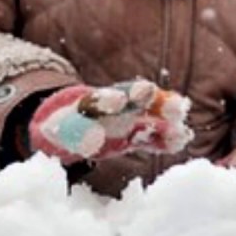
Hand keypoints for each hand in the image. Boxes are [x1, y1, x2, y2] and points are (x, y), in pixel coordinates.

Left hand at [28, 79, 192, 162]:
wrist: (70, 127)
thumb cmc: (60, 129)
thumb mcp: (54, 131)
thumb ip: (64, 133)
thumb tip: (76, 138)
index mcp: (88, 104)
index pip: (98, 99)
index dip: (108, 100)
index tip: (119, 101)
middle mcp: (111, 106)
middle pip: (130, 97)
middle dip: (144, 97)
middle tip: (163, 99)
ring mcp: (126, 118)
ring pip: (148, 112)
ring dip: (162, 114)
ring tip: (180, 120)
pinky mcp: (136, 134)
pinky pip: (153, 134)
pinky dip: (165, 137)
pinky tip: (182, 138)